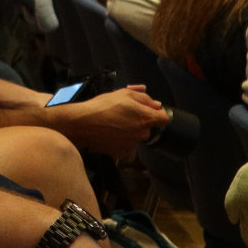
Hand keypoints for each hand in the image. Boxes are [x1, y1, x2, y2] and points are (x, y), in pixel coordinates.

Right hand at [56, 87, 170, 160]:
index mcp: (146, 118)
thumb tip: (156, 105)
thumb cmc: (102, 106)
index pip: (164, 118)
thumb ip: (144, 98)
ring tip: (114, 125)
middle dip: (140, 122)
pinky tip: (113, 136)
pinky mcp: (122, 154)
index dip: (157, 113)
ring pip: (137, 138)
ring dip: (130, 133)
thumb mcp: (124, 93)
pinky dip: (123, 144)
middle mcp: (143, 133)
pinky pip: (128, 149)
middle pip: (148, 128)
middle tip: (124, 115)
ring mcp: (133, 145)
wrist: (83, 124)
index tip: (148, 111)